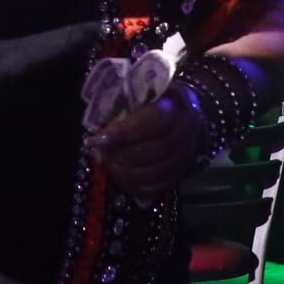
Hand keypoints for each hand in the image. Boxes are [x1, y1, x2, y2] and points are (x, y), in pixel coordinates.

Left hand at [86, 89, 206, 197]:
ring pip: (156, 173)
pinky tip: (121, 178)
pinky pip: (159, 188)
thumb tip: (96, 137)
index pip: (153, 122)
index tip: (97, 139)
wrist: (187, 115)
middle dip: (121, 155)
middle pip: (155, 151)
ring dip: (126, 173)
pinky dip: (136, 186)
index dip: (123, 133)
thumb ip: (122, 110)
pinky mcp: (182, 174)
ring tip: (108, 165)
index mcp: (177, 107)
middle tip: (100, 154)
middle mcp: (187, 133)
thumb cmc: (156, 101)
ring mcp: (187, 156)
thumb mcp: (141, 96)